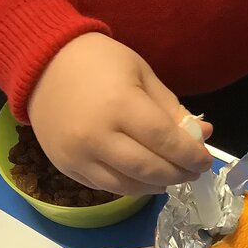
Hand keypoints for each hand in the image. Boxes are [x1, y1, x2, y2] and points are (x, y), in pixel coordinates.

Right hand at [27, 33, 213, 195]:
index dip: (190, 155)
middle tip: (193, 172)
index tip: (205, 160)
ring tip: (170, 177)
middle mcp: (98, 136)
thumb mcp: (141, 74)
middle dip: (178, 174)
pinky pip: (105, 186)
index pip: (165, 141)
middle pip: (149, 169)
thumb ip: (170, 108)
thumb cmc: (98, 62)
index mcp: (120, 105)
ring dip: (155, 185)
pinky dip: (129, 185)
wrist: (41, 64)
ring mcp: (78, 155)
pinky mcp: (65, 166)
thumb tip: (202, 135)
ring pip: (128, 185)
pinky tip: (143, 177)